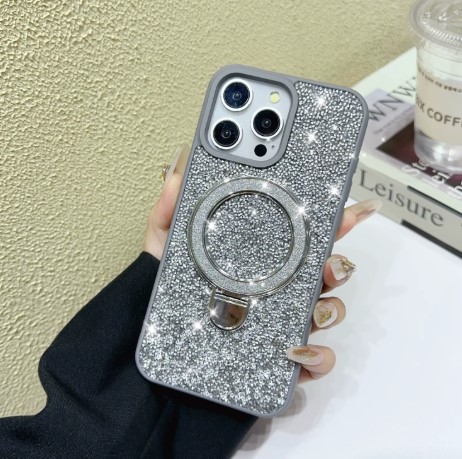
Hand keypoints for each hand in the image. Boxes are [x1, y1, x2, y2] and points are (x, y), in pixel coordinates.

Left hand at [144, 145, 381, 383]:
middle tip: (332, 262)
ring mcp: (282, 324)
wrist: (157, 341)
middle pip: (323, 275)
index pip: (303, 239)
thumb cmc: (169, 293)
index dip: (331, 224)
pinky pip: (312, 362)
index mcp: (262, 260)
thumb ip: (168, 213)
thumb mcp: (165, 248)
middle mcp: (279, 289)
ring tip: (317, 308)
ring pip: (326, 314)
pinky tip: (296, 350)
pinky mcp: (278, 361)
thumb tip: (176, 177)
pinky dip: (317, 357)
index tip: (349, 212)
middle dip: (339, 266)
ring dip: (333, 309)